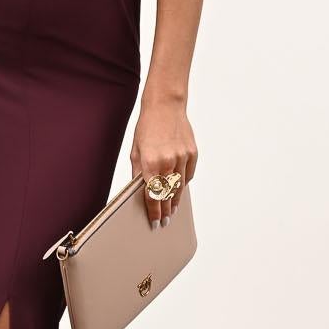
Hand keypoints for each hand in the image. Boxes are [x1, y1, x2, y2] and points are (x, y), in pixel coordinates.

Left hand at [131, 101, 194, 226]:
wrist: (165, 106)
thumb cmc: (147, 127)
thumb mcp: (136, 151)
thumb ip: (138, 173)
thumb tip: (140, 191)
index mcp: (150, 163)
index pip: (153, 195)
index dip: (155, 212)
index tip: (156, 222)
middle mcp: (168, 162)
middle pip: (168, 195)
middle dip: (166, 210)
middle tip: (165, 221)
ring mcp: (182, 158)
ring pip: (180, 187)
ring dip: (176, 200)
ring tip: (173, 210)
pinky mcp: (192, 153)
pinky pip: (188, 175)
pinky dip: (183, 183)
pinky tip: (179, 189)